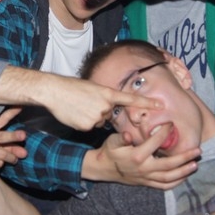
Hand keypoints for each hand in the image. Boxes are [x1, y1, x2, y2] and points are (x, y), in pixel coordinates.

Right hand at [0, 67, 159, 130]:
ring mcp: (96, 117)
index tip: (160, 106)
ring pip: (100, 121)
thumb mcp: (92, 88)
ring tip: (79, 108)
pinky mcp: (87, 126)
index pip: (131, 99)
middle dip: (101, 111)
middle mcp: (105, 106)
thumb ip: (104, 98)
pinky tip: (75, 114)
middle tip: (86, 102)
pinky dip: (84, 122)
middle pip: (109, 114)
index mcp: (107, 93)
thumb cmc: (71, 88)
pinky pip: (90, 127)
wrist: (54, 91)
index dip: (146, 103)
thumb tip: (108, 109)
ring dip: (91, 116)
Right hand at [0, 108, 27, 176]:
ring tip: (14, 159)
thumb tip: (24, 152)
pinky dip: (1, 164)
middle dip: (13, 136)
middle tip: (23, 135)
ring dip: (12, 158)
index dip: (10, 113)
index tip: (20, 106)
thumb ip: (10, 145)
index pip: (1, 119)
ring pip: (3, 154)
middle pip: (1, 137)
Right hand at [84, 123, 199, 189]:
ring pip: (169, 177)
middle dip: (184, 157)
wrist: (104, 169)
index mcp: (137, 156)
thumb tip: (128, 135)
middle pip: (168, 165)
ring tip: (195, 164)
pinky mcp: (147, 183)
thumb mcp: (112, 142)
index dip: (164, 132)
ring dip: (184, 171)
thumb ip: (121, 138)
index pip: (155, 143)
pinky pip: (164, 186)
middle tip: (197, 150)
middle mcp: (144, 169)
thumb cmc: (110, 152)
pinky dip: (175, 183)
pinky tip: (185, 176)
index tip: (172, 124)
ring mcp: (146, 178)